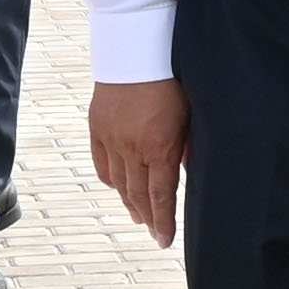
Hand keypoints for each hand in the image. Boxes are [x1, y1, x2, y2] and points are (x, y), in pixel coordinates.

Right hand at [90, 79, 191, 248]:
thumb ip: (190, 145)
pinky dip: (111, 180)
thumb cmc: (172, 77)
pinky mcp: (97, 128)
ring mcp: (112, 139)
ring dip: (130, 203)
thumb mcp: (190, 113)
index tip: (165, 240)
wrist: (136, 48)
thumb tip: (190, 168)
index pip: (161, 196)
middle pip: (138, 195)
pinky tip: (119, 188)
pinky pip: (102, 165)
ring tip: (138, 216)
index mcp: (160, 146)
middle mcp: (133, 148)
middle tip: (154, 233)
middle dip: (148, 218)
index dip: (163, 222)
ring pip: (119, 184)